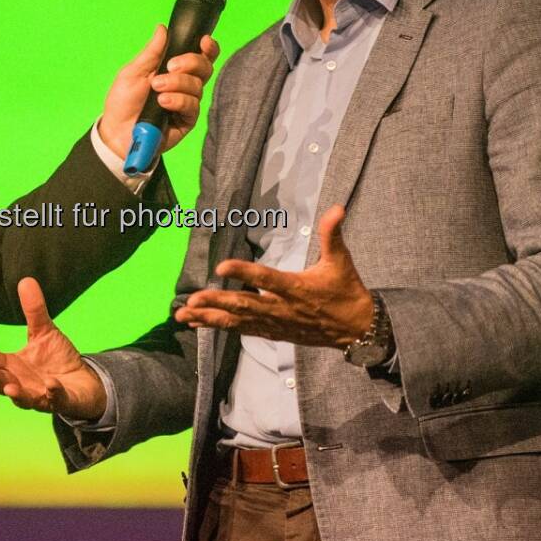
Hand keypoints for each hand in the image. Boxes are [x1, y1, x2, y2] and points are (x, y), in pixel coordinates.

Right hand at [0, 277, 106, 419]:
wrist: (84, 382)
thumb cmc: (58, 359)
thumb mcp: (45, 331)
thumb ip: (34, 311)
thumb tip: (26, 280)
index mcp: (12, 366)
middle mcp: (21, 383)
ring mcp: (39, 396)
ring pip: (23, 398)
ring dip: (16, 393)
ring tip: (9, 388)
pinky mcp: (60, 402)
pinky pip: (54, 399)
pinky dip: (52, 393)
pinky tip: (50, 384)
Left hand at [98, 26, 219, 159]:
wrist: (116, 131)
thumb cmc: (124, 101)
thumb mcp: (133, 72)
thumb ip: (151, 53)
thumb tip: (163, 29)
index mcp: (174, 69)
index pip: (199, 55)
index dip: (207, 47)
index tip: (203, 40)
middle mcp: (185, 84)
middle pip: (205, 67)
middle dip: (190, 62)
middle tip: (170, 66)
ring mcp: (187, 102)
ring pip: (198, 86)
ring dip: (177, 83)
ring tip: (156, 88)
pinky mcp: (187, 120)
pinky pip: (192, 106)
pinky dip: (178, 100)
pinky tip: (163, 102)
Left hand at [174, 205, 373, 346]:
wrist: (356, 329)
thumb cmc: (346, 291)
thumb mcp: (341, 261)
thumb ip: (332, 234)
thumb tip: (337, 208)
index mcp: (296, 288)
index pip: (266, 278)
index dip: (244, 272)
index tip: (221, 265)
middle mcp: (282, 308)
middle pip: (245, 305)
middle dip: (217, 302)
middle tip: (191, 301)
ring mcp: (275, 323)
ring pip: (238, 321)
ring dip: (210, 318)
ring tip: (183, 316)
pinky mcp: (273, 332)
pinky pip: (242, 330)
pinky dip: (220, 326)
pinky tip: (200, 323)